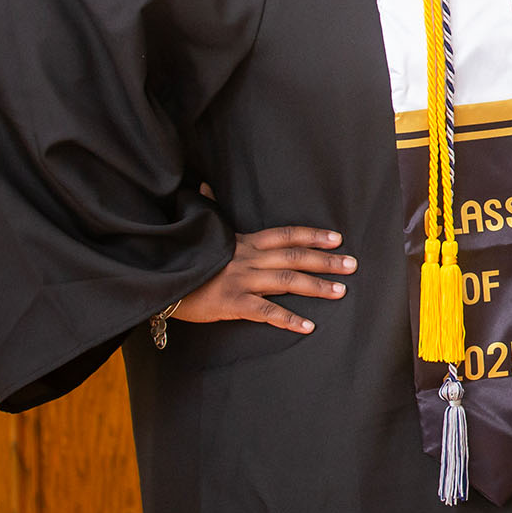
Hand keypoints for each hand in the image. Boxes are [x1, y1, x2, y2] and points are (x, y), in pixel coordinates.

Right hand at [174, 226, 353, 333]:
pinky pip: (265, 311)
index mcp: (244, 242)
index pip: (285, 235)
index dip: (312, 235)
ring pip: (286, 282)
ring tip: (340, 291)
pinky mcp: (232, 303)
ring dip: (316, 286)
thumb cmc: (184, 256)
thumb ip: (211, 210)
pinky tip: (308, 326)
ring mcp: (241, 280)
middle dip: (325, 260)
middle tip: (352, 265)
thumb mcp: (202, 232)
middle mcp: (248, 258)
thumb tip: (206, 186)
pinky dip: (288, 319)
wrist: (159, 279)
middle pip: (294, 257)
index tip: (337, 238)